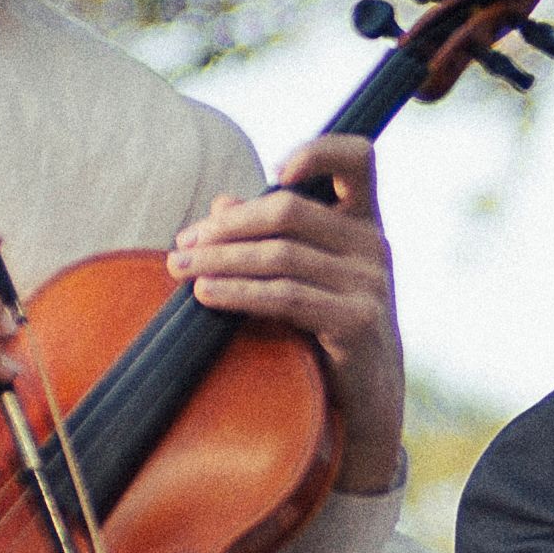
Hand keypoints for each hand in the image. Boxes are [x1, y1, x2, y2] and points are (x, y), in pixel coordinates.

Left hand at [170, 133, 414, 491]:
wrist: (365, 401)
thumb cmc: (326, 330)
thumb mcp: (300, 275)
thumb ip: (267, 237)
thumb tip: (220, 201)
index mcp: (363, 222)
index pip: (358, 159)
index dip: (319, 151)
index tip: (274, 173)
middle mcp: (373, 245)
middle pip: (289, 211)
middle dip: (226, 227)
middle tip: (183, 245)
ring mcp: (371, 283)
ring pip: (280, 255)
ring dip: (220, 261)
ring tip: (180, 270)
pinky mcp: (357, 321)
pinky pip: (286, 297)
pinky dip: (238, 293)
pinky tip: (205, 296)